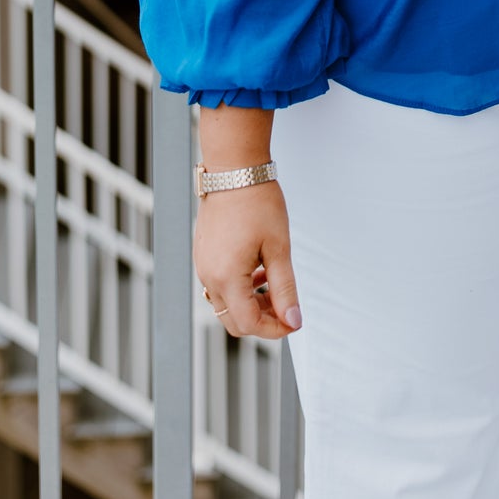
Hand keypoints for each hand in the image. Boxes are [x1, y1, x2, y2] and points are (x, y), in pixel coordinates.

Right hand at [195, 179, 301, 339]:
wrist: (234, 170)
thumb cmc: (258, 203)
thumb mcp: (279, 248)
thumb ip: (285, 288)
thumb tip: (293, 320)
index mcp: (227, 278)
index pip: (249, 324)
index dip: (275, 329)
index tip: (295, 320)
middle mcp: (208, 277)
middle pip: (234, 321)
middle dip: (262, 320)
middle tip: (286, 306)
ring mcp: (202, 266)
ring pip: (226, 305)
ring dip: (251, 304)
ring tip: (274, 283)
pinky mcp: (203, 255)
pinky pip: (219, 286)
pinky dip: (240, 288)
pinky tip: (258, 269)